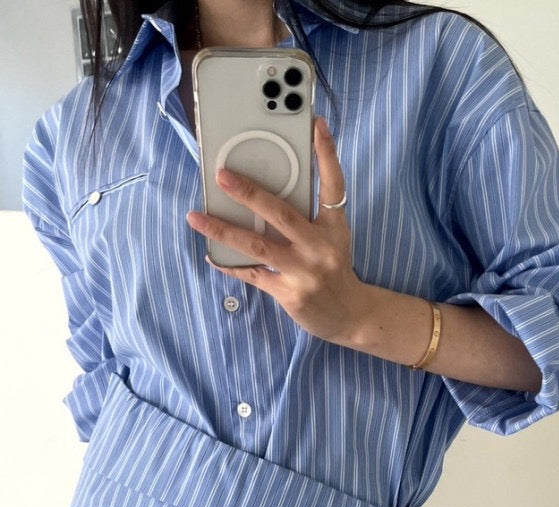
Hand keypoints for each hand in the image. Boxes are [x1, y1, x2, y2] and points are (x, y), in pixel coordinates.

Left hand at [185, 116, 370, 344]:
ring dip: (222, 229)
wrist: (349, 315)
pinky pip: (252, 274)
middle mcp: (321, 248)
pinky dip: (229, 264)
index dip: (327, 154)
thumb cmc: (334, 269)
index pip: (333, 185)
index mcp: (335, 228)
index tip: (317, 125)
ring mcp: (304, 272)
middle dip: (250, 192)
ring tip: (196, 217)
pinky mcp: (289, 293)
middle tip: (222, 175)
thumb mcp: (333, 238)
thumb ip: (310, 215)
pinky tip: (211, 253)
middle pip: (282, 214)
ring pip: (257, 246)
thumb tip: (268, 192)